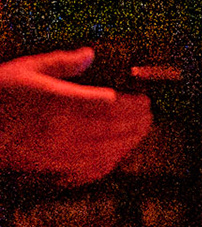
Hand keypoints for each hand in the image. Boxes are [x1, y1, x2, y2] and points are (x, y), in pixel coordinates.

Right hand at [0, 47, 152, 185]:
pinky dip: (105, 165)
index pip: (109, 105)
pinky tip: (113, 158)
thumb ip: (61, 62)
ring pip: (104, 151)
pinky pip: (84, 171)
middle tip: (149, 117)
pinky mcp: (47, 168)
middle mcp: (62, 129)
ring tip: (140, 134)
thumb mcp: (26, 69)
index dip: (133, 104)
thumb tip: (88, 55)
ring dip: (127, 143)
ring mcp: (56, 152)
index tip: (144, 100)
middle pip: (113, 128)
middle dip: (137, 123)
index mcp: (59, 102)